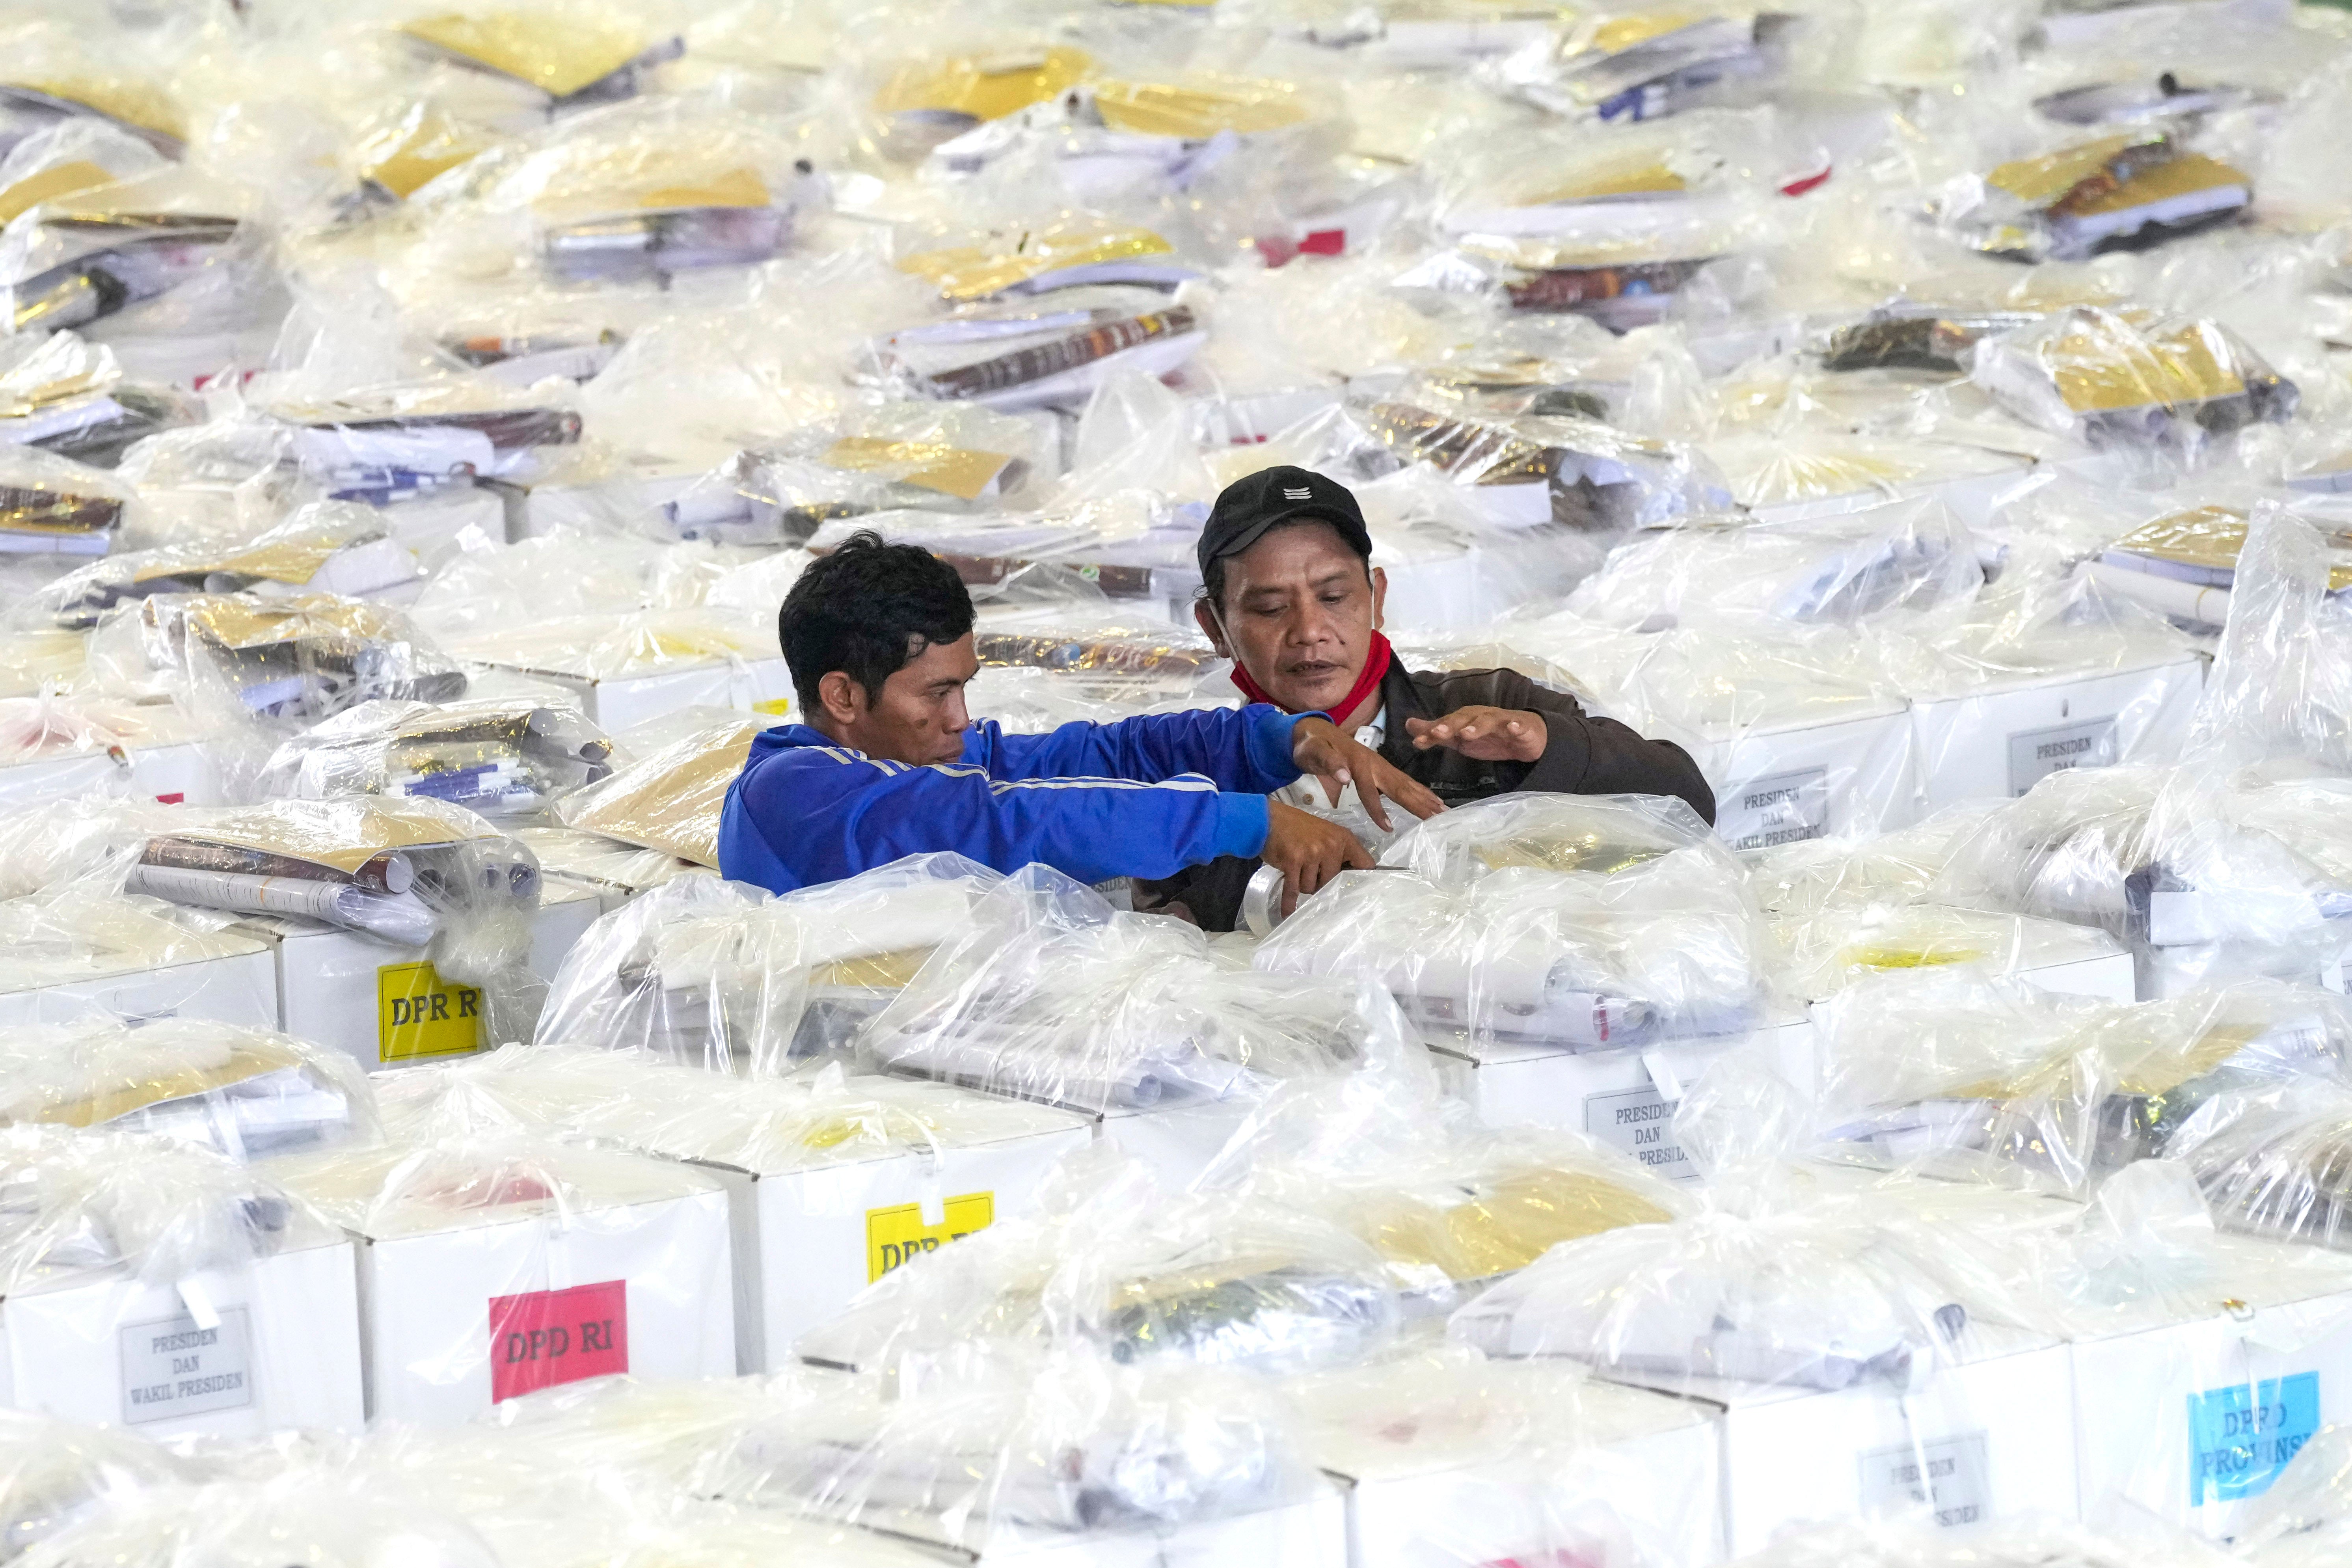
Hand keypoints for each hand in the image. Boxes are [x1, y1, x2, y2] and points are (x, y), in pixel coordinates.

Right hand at [1262, 801, 1373, 915]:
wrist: (1268, 819)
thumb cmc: (1296, 827)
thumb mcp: (1325, 832)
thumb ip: (1337, 851)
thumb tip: (1345, 878)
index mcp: (1343, 838)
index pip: (1364, 862)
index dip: (1361, 877)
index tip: (1359, 888)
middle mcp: (1331, 846)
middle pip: (1331, 881)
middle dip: (1319, 882)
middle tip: (1308, 872)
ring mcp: (1312, 854)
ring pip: (1311, 887)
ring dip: (1302, 884)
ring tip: (1295, 869)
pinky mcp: (1293, 862)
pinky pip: (1293, 889)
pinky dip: (1289, 902)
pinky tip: (1288, 912)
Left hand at [1288, 715, 1445, 832]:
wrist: (1312, 730)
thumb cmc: (1311, 745)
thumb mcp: (1313, 751)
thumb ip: (1328, 762)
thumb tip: (1344, 777)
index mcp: (1358, 762)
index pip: (1369, 790)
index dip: (1378, 809)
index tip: (1388, 828)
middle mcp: (1374, 763)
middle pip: (1398, 786)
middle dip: (1418, 802)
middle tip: (1439, 816)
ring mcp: (1380, 765)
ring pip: (1405, 784)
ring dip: (1424, 798)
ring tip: (1443, 810)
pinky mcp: (1381, 768)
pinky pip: (1403, 782)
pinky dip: (1419, 792)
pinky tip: (1430, 800)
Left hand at [1405, 706, 1546, 763]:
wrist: (1525, 737)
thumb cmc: (1489, 736)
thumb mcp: (1459, 739)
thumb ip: (1435, 733)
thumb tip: (1409, 725)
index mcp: (1465, 719)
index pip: (1446, 724)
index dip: (1432, 732)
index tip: (1418, 742)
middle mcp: (1480, 716)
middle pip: (1464, 718)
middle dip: (1450, 725)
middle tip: (1438, 733)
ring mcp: (1501, 721)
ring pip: (1488, 721)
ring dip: (1477, 726)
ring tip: (1466, 734)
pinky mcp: (1520, 727)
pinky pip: (1518, 726)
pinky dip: (1515, 726)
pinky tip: (1512, 728)